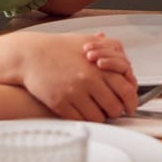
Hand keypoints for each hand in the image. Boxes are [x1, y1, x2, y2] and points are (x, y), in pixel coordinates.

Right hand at [12, 32, 138, 120]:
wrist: (30, 55)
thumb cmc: (58, 48)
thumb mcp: (88, 41)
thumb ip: (111, 50)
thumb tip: (126, 65)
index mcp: (99, 67)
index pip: (126, 90)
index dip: (132, 102)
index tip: (130, 106)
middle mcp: (88, 81)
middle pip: (114, 107)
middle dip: (116, 111)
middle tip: (113, 109)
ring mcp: (73, 94)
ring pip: (98, 117)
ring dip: (100, 116)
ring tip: (97, 110)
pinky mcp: (59, 104)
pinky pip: (80, 120)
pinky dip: (84, 119)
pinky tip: (83, 112)